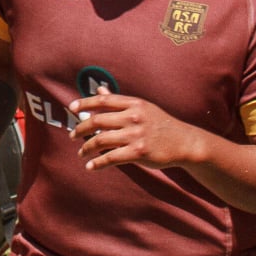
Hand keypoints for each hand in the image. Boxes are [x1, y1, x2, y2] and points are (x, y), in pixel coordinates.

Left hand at [68, 90, 203, 170]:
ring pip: (100, 140)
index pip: (103, 100)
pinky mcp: (138, 152)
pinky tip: (90, 167)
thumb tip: (98, 89)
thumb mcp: (142, 108)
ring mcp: (136, 135)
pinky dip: (97, 163)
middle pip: (97, 121)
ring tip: (81, 153)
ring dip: (86, 148)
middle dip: (80, 129)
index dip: (84, 103)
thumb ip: (119, 101)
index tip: (71, 108)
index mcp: (134, 104)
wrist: (184, 143)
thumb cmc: (160, 124)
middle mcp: (133, 117)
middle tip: (72, 136)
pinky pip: (110, 158)